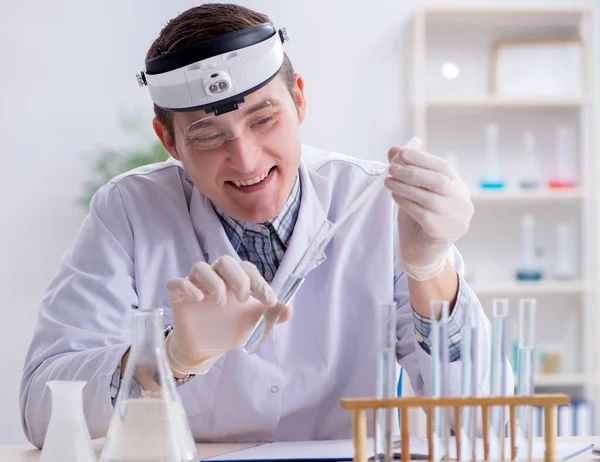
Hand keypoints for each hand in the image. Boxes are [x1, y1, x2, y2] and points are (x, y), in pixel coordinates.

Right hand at [165, 255, 291, 374]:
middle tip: (244, 298)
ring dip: (215, 282)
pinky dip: (187, 287)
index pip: (247, 269)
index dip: (259, 282)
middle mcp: (216, 277)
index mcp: (235, 279)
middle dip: (238, 278)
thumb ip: (270, 313)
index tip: (269, 301)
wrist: (207, 348)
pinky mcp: (178, 296)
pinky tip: (198, 299)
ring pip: (201, 267)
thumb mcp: (253, 321)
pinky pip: (176, 282)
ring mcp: (195, 284)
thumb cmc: (230, 328)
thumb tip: (288, 309)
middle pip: (225, 261)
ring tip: (221, 303)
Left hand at [384, 145, 473, 280]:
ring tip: (388, 181)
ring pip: (429, 198)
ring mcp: (455, 219)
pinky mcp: (442, 232)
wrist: (422, 253)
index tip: (402, 152)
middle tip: (392, 168)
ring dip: (405, 187)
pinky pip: (422, 213)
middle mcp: (461, 202)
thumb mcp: (413, 192)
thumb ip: (407, 172)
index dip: (423, 159)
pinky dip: (406, 202)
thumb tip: (394, 150)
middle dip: (413, 172)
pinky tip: (394, 196)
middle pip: (438, 181)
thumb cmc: (419, 219)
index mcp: (458, 187)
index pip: (443, 168)